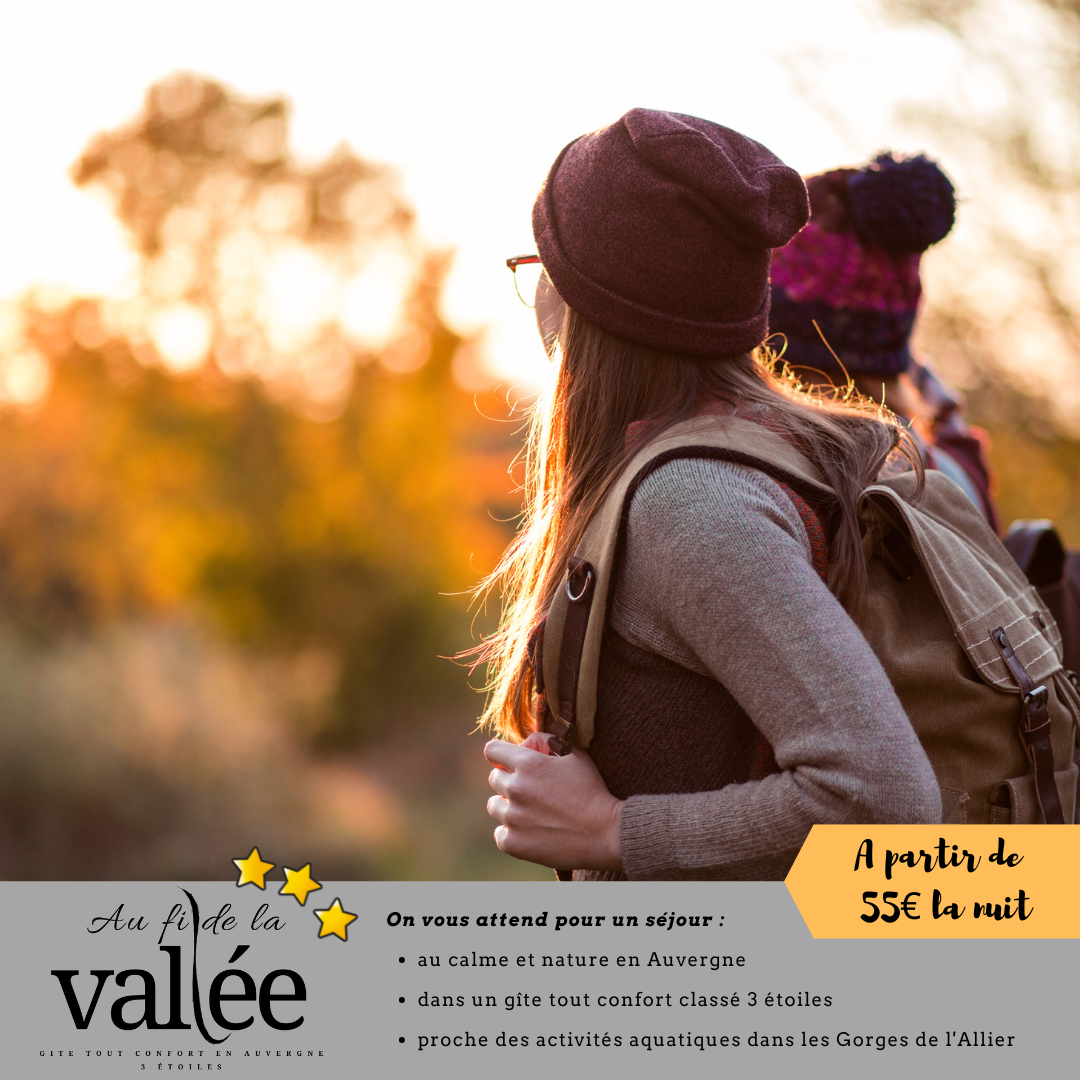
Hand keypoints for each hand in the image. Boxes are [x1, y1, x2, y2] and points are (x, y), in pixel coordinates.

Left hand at [484, 736, 623, 872]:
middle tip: (530, 790)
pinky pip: (499, 833)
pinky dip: (511, 833)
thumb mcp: (575, 755)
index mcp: (528, 764)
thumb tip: (526, 743)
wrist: (605, 832)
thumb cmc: (592, 790)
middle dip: (509, 780)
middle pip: (494, 778)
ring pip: (494, 805)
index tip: (507, 762)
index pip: (492, 750)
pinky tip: (529, 831)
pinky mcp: (514, 843)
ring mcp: (513, 818)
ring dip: (508, 806)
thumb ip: (547, 741)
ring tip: (530, 812)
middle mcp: (516, 788)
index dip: (500, 755)